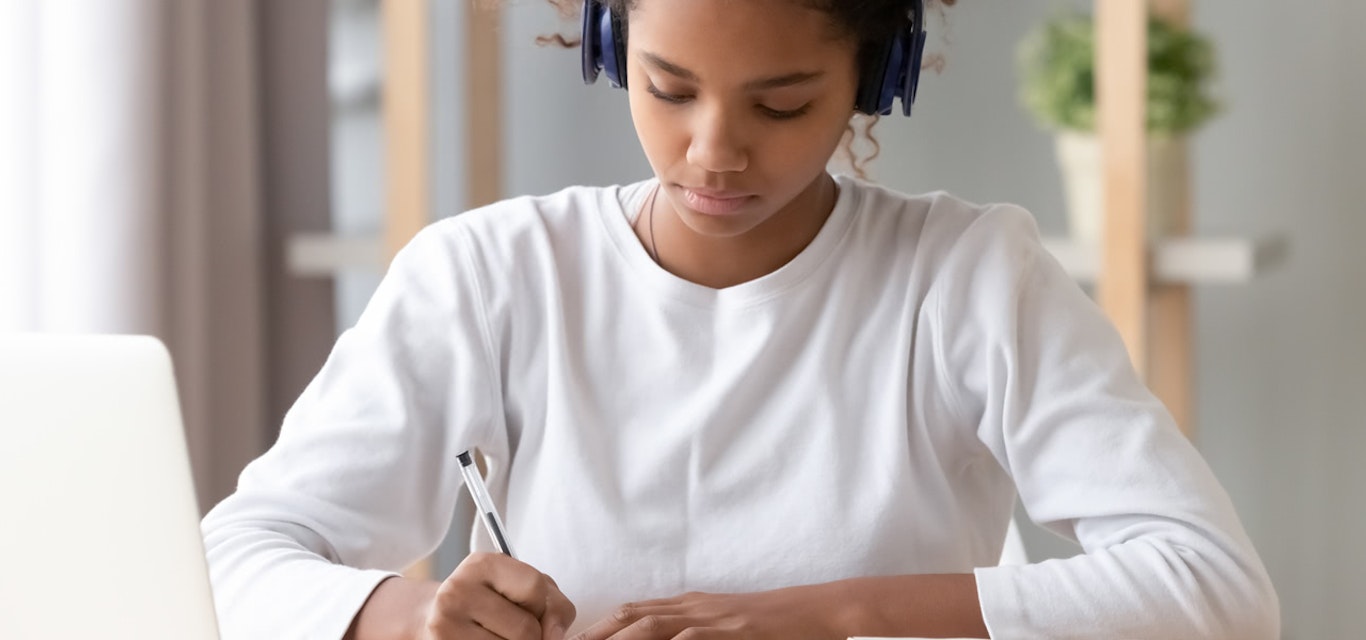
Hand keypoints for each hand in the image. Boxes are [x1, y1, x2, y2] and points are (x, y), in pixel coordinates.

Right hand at [420, 552, 575, 639]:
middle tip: (510, 627)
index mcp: (483, 564)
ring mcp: (445, 622)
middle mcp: (458, 590)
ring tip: (497, 634)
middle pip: (525, 629)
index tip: (530, 608)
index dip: (541, 606)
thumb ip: (553, 604)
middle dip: (531, 635)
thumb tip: (556, 636)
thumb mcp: (523, 589)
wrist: (435, 616)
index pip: (534, 587)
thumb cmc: (489, 601)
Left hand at [570, 585, 837, 639]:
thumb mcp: (724, 626)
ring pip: (651, 627)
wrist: (820, 613)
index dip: (596, 628)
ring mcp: (712, 619)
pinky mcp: (731, 632)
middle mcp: (693, 609)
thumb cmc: (773, 628)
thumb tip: (650, 636)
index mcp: (689, 607)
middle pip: (630, 617)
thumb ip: (687, 632)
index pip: (631, 612)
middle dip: (595, 636)